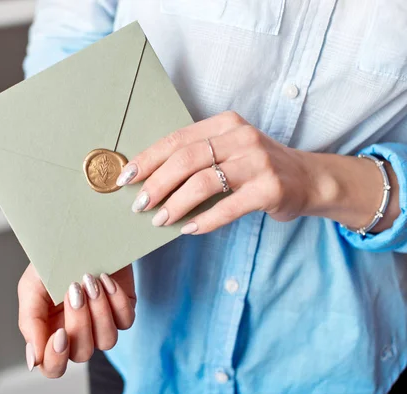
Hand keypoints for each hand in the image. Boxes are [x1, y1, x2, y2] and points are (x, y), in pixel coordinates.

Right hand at [18, 264, 135, 377]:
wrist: (80, 231)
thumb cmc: (52, 260)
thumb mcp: (31, 287)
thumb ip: (29, 322)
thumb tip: (32, 360)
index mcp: (50, 332)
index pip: (52, 366)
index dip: (56, 358)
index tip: (60, 333)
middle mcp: (77, 333)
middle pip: (81, 354)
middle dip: (79, 323)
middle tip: (73, 290)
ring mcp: (102, 323)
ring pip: (107, 341)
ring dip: (99, 311)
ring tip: (89, 280)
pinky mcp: (123, 309)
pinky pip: (125, 320)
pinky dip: (115, 299)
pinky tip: (105, 279)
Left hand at [117, 111, 399, 232]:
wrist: (308, 179)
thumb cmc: (256, 167)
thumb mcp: (228, 151)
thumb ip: (196, 158)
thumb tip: (149, 181)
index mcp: (225, 123)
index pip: (177, 139)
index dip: (148, 159)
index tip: (126, 178)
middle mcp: (241, 137)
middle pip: (186, 159)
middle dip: (156, 184)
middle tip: (139, 205)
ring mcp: (258, 161)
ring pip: (203, 181)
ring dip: (175, 204)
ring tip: (159, 220)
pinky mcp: (270, 188)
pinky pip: (228, 206)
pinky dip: (204, 220)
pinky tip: (189, 229)